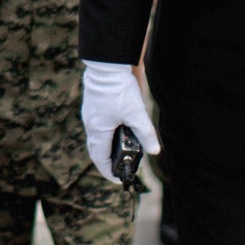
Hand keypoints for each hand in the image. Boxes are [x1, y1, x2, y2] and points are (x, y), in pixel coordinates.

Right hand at [81, 61, 158, 182]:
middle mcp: (91, 125)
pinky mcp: (92, 107)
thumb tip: (155, 151)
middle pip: (96, 150)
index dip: (109, 172)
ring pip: (95, 138)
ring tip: (120, 152)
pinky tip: (116, 132)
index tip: (118, 179)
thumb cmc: (119, 89)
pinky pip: (96, 127)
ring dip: (105, 148)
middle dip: (107, 162)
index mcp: (98, 130)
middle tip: (120, 169)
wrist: (107, 65)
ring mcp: (90, 115)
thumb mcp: (137, 113)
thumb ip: (146, 133)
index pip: (100, 158)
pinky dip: (104, 136)